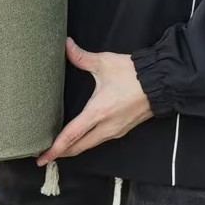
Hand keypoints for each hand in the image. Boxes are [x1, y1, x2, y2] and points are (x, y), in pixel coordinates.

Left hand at [37, 37, 152, 165]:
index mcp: (98, 113)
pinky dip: (86, 143)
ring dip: (73, 149)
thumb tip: (66, 45)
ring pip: (89, 145)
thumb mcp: (104, 63)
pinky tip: (80, 139)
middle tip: (45, 157)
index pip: (71, 136)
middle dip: (60, 153)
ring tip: (58, 149)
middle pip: (78, 147)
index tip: (42, 158)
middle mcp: (106, 127)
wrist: (161, 83)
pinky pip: (99, 140)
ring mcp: (116, 131)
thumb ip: (81, 57)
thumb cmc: (133, 74)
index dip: (55, 148)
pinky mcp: (122, 130)